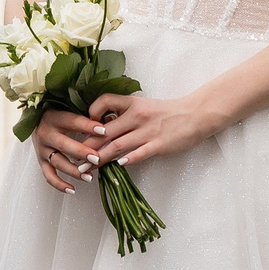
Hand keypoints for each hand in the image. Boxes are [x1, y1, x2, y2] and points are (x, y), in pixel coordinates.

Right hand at [33, 108, 105, 195]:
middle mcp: (46, 133)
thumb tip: (110, 122)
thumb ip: (87, 115)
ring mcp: (42, 149)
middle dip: (81, 152)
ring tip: (90, 177)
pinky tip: (72, 189)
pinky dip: (59, 184)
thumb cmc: (59, 113)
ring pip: (58, 162)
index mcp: (54, 117)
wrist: (36, 119)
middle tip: (97, 158)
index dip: (88, 126)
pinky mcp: (41, 161)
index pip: (72, 121)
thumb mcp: (70, 109)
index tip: (104, 131)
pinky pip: (48, 176)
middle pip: (64, 144)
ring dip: (74, 171)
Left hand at [85, 91, 214, 168]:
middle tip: (73, 156)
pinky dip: (128, 159)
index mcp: (132, 103)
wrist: (195, 114)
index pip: (105, 101)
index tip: (83, 126)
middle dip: (87, 145)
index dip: (91, 112)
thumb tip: (102, 125)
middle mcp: (137, 116)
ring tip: (86, 168)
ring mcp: (148, 131)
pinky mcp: (159, 144)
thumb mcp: (143, 106)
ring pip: (117, 145)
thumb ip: (124, 114)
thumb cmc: (167, 112)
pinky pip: (140, 153)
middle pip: (105, 131)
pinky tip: (117, 166)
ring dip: (100, 158)